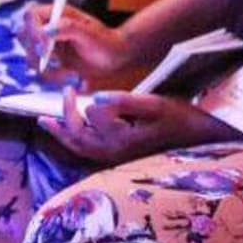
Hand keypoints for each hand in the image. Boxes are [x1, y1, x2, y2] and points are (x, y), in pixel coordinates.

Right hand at [22, 2, 134, 84]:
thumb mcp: (90, 33)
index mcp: (56, 14)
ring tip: (73, 74)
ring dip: (50, 71)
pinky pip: (42, 74)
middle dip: (38, 54)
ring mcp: (47, 47)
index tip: (45, 47)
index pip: (30, 16)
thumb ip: (68, 28)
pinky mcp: (50, 64)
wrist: (114, 59)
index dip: (33, 31)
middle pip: (24, 38)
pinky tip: (74, 78)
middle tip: (58, 63)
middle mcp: (48, 29)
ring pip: (31, 59)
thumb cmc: (105, 41)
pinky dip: (57, 79)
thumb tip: (46, 31)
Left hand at [39, 90, 233, 164]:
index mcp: (121, 138)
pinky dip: (72, 140)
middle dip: (67, 113)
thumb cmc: (179, 117)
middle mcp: (113, 152)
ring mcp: (113, 158)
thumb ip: (124, 102)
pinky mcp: (115, 157)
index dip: (92, 98)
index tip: (86, 84)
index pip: (92, 114)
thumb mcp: (155, 104)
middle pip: (77, 134)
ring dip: (62, 131)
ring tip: (45, 120)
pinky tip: (65, 131)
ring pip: (78, 146)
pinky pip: (86, 151)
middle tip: (66, 90)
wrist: (197, 137)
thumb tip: (94, 99)